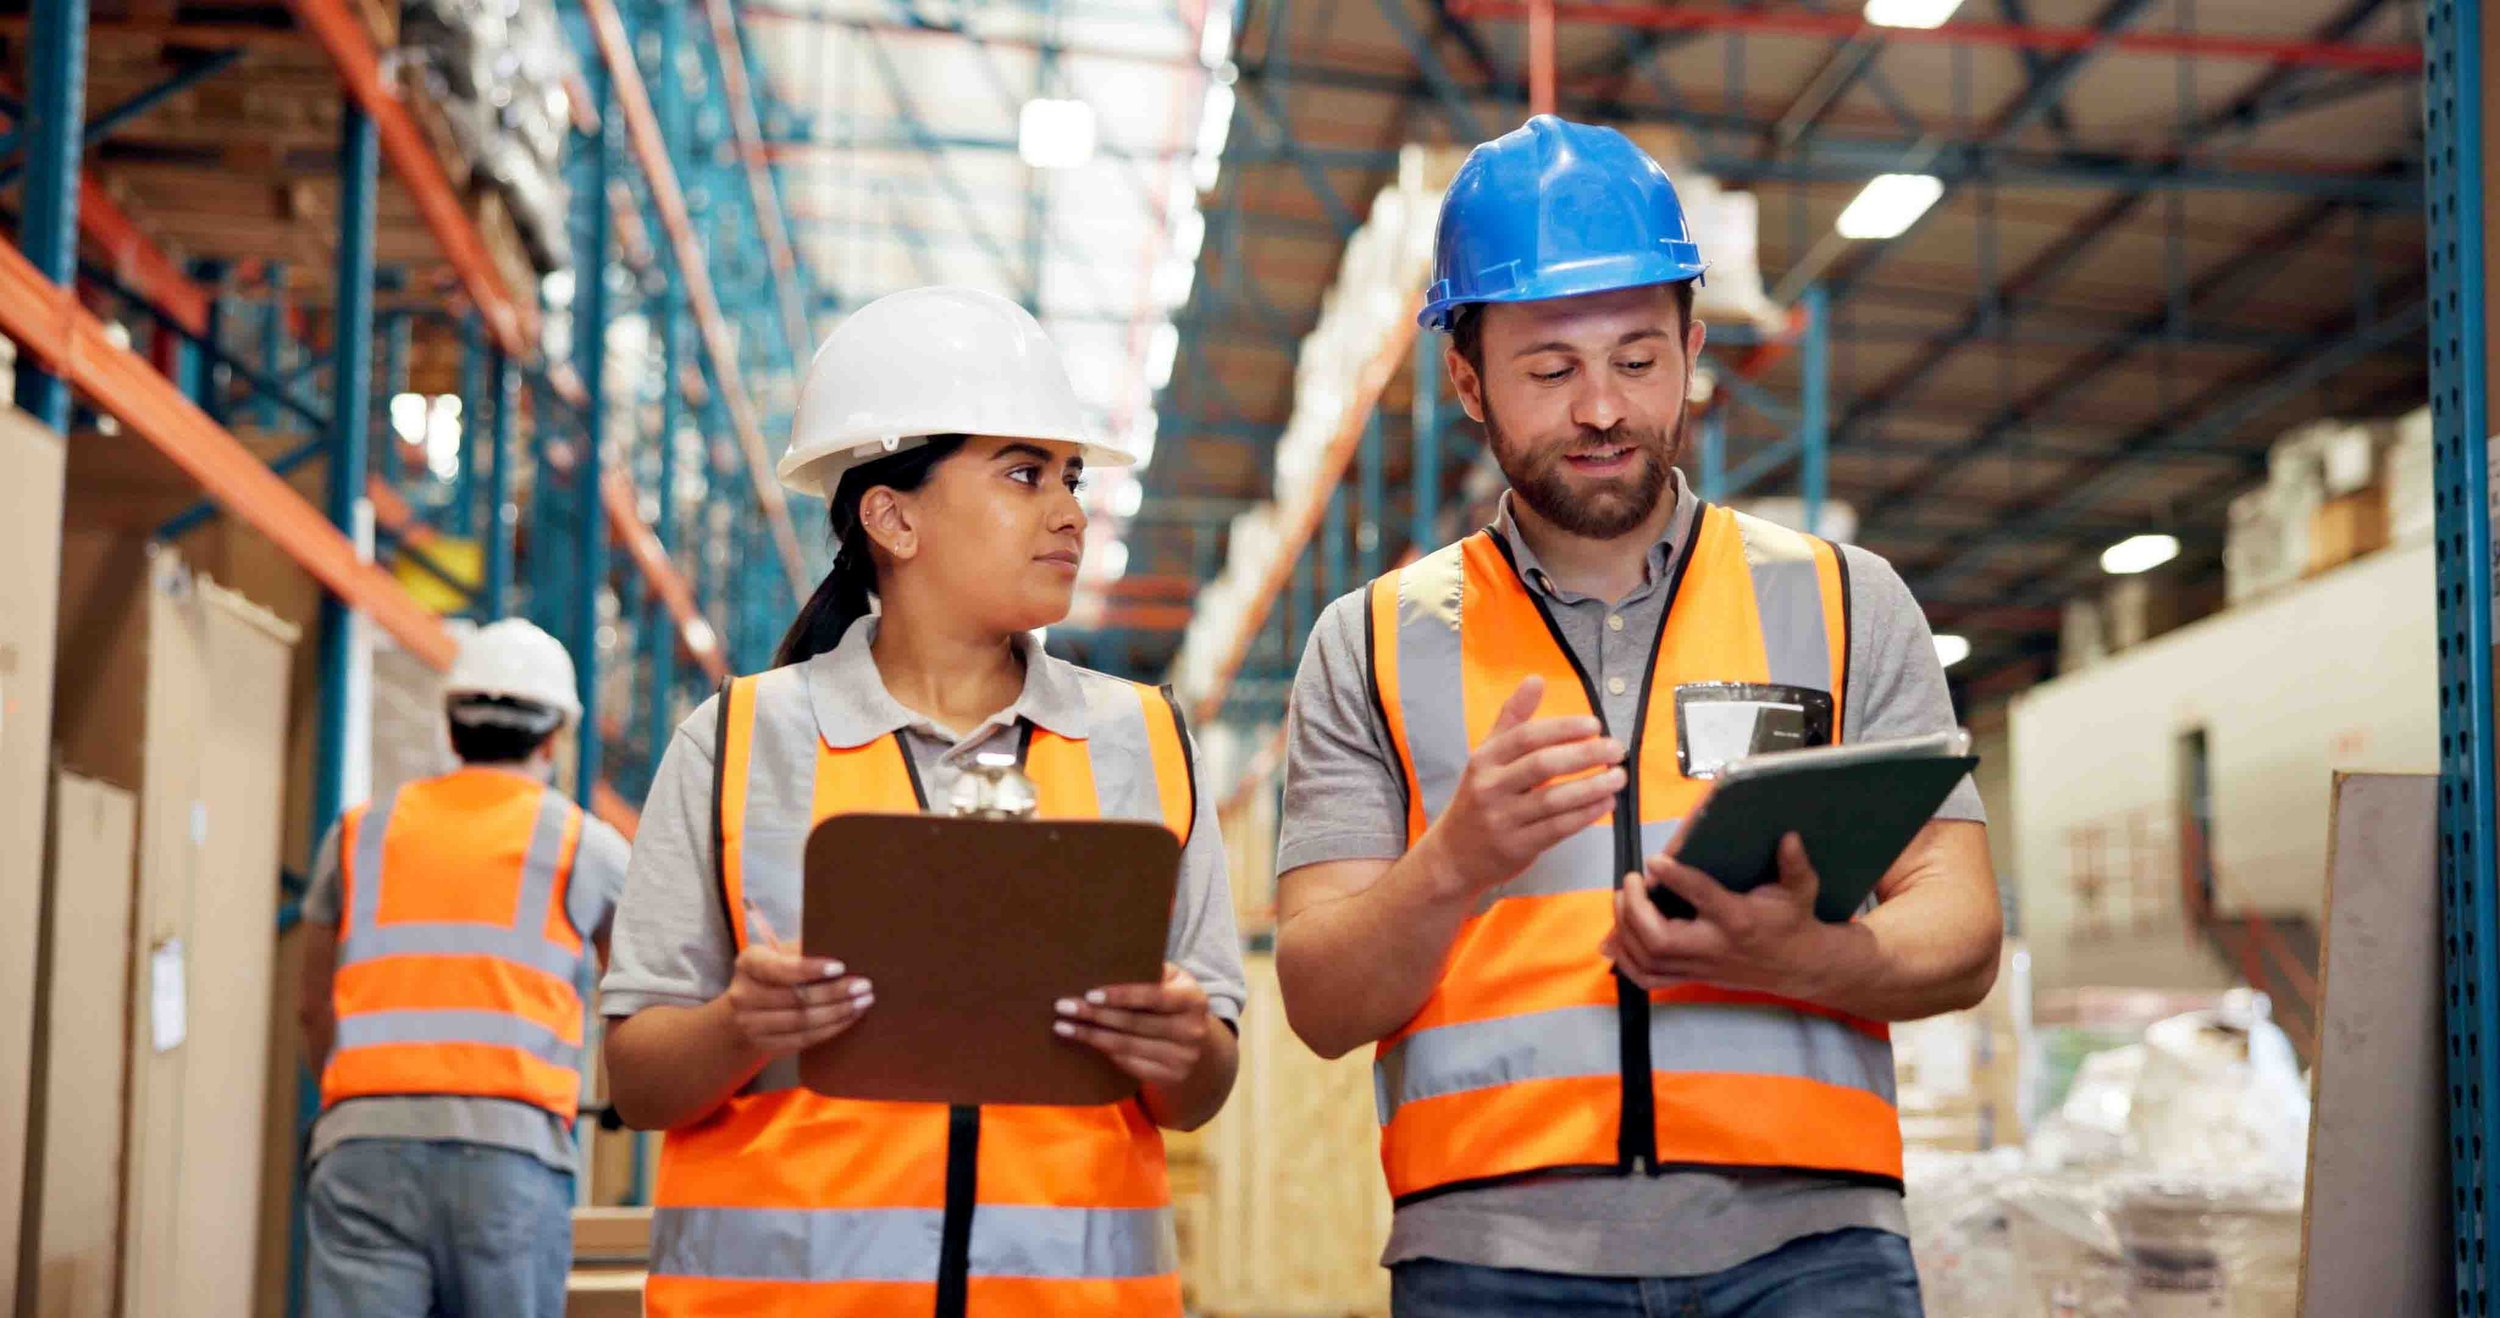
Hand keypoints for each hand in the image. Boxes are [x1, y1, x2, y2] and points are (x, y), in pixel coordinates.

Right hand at [724, 904, 872, 1057]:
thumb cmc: (777, 969)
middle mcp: (743, 995)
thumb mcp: (782, 952)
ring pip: (801, 1023)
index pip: (779, 968)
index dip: (809, 969)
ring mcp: (750, 1025)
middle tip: (864, 986)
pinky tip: (849, 1018)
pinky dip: (830, 1029)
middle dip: (834, 993)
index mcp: (748, 963)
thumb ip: (805, 950)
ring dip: (837, 1013)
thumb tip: (847, 947)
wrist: (749, 1006)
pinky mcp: (764, 1045)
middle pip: (795, 998)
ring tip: (863, 1002)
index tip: (840, 966)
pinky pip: (802, 1040)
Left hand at [1054, 963, 1213, 1086]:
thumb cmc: (1175, 1002)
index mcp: (1193, 999)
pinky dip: (1104, 1052)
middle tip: (1063, 1007)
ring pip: (1127, 1046)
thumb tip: (1105, 963)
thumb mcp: (1173, 981)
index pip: (1154, 996)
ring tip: (1063, 1026)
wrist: (1200, 1044)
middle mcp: (1192, 1031)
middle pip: (1135, 1023)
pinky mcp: (1170, 1077)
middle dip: (1095, 1015)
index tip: (1090, 994)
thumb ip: (1151, 972)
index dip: (1121, 995)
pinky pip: (1129, 1064)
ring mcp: (1182, 1058)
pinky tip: (1085, 1042)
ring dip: (1091, 1036)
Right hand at [1420, 676, 1627, 896]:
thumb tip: (1536, 679)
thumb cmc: (1479, 798)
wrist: (1454, 855)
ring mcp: (1503, 820)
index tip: (1595, 725)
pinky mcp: (1517, 847)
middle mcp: (1490, 787)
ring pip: (1554, 800)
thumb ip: (1513, 718)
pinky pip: (1557, 828)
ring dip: (1592, 787)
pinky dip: (1585, 815)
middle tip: (1615, 749)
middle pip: (1543, 765)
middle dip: (1584, 755)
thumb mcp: (1487, 755)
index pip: (1527, 737)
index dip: (1563, 729)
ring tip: (1618, 777)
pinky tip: (1605, 803)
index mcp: (1484, 759)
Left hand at [1602, 833, 1845, 997]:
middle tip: (1630, 882)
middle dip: (1635, 910)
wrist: (1798, 967)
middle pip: (1661, 940)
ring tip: (1620, 900)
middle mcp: (1714, 947)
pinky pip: (1650, 979)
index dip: (1676, 878)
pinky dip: (1626, 961)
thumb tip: (1789, 836)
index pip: (1703, 898)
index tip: (1654, 860)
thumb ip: (1794, 865)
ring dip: (1625, 931)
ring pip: (1649, 960)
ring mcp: (1700, 967)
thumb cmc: (1793, 921)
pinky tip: (1616, 938)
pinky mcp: (1693, 978)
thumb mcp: (1800, 890)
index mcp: (1738, 919)